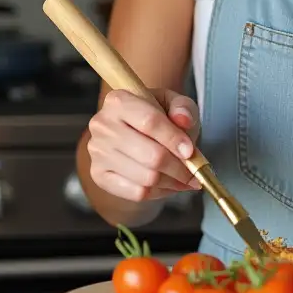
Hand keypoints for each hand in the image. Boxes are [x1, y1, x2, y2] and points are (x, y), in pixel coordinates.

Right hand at [86, 87, 201, 202]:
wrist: (136, 130)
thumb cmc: (159, 114)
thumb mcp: (175, 103)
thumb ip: (183, 108)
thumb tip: (183, 120)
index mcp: (119, 100)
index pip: (150, 122)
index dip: (174, 139)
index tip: (191, 152)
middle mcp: (103, 125)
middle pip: (150, 155)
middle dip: (179, 168)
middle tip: (195, 172)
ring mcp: (97, 152)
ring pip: (145, 177)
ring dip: (172, 182)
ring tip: (186, 179)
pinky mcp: (99, 175)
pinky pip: (136, 193)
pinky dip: (159, 192)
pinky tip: (170, 185)